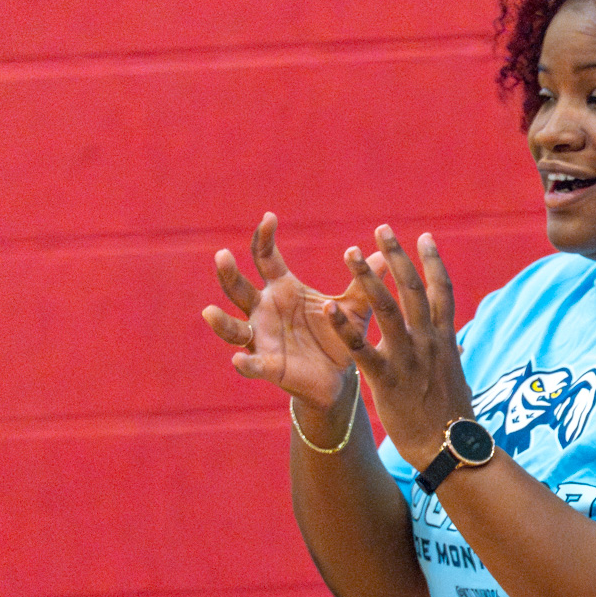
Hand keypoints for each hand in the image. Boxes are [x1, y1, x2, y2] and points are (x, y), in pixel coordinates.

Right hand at [202, 213, 371, 408]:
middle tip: (223, 255)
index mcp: (283, 289)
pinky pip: (251, 365)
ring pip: (233, 328)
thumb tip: (385, 253)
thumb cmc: (339, 336)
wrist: (339, 378)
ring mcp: (262, 338)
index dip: (264, 237)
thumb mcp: (354, 308)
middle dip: (228, 273)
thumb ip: (365, 283)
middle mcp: (264, 310)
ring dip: (221, 322)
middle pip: (237, 288)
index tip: (269, 218)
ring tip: (209, 312)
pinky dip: (245, 363)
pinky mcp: (268, 366)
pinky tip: (240, 360)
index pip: (264, 258)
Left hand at [329, 226, 474, 460]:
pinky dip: (345, 328)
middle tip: (382, 229)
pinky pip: (363, 349)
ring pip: (387, 310)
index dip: (432, 262)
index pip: (442, 291)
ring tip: (350, 252)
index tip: (423, 236)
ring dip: (368, 278)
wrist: (449, 447)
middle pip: (413, 289)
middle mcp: (429, 342)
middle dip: (397, 257)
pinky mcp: (388, 380)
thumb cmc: (451, 415)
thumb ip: (451, 354)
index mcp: (445, 339)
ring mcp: (409, 359)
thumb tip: (457, 343)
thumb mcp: (455, 376)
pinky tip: (328, 308)